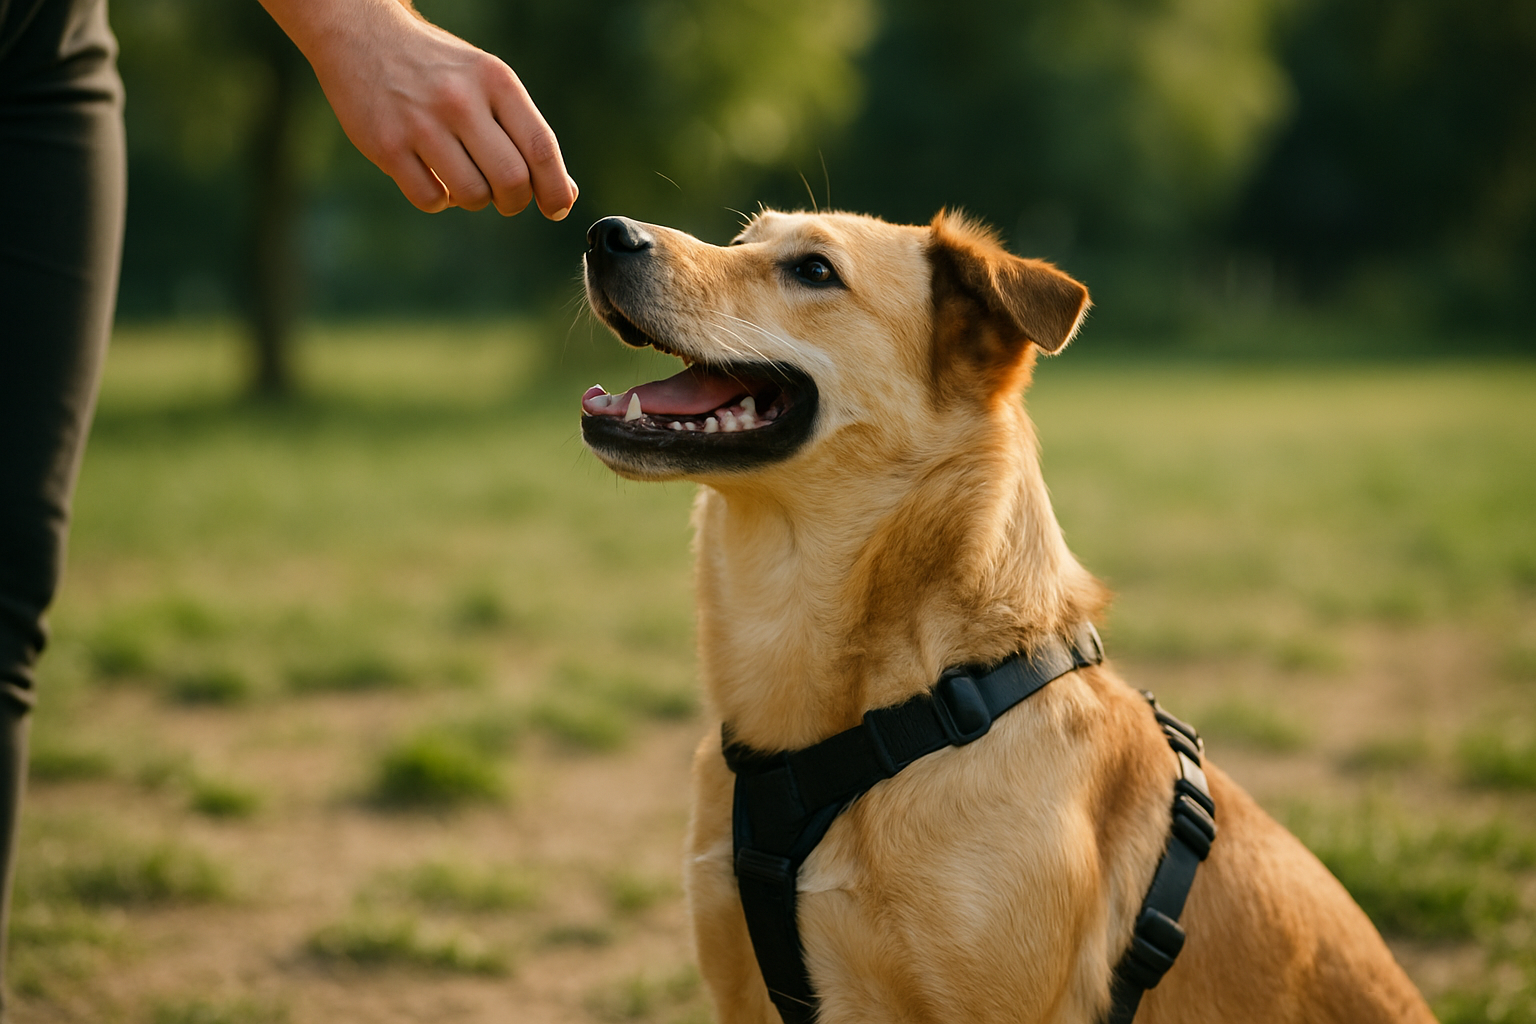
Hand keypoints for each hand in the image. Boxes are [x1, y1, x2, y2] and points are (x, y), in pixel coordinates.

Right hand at [260, 0, 577, 217]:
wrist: (363, 35)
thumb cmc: (439, 70)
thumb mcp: (488, 82)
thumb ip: (524, 132)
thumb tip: (566, 192)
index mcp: (495, 80)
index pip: (541, 147)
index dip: (555, 188)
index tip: (558, 207)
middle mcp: (460, 100)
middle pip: (511, 180)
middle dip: (515, 201)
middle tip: (506, 199)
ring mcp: (421, 123)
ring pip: (472, 196)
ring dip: (476, 200)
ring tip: (466, 180)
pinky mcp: (387, 145)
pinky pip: (431, 199)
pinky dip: (440, 200)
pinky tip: (435, 178)